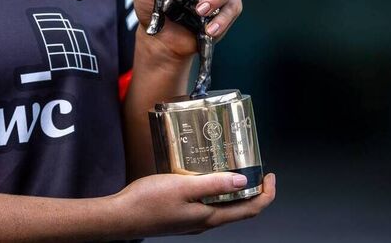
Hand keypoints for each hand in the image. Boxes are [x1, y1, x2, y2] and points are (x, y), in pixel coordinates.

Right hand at [111, 172, 276, 236]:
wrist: (121, 217)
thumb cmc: (148, 202)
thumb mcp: (183, 187)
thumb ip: (213, 184)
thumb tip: (242, 180)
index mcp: (210, 217)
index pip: (250, 210)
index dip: (266, 194)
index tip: (269, 176)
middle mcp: (204, 222)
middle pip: (239, 209)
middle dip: (252, 190)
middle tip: (254, 169)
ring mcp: (193, 221)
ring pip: (222, 207)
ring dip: (232, 190)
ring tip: (230, 168)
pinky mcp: (181, 216)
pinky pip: (206, 205)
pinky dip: (214, 191)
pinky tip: (203, 177)